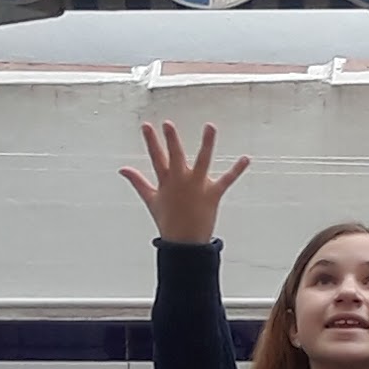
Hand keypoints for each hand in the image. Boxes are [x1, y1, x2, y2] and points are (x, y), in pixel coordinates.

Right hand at [120, 121, 250, 242]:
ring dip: (207, 144)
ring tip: (210, 126)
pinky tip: (246, 159)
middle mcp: (181, 181)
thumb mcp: (151, 199)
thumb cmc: (168, 221)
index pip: (156, 157)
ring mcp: (197, 187)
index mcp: (166, 182)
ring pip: (202, 161)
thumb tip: (122, 169)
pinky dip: (236, 170)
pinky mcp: (212, 194)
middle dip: (171, 140)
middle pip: (175, 157)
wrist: (184, 244)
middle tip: (168, 124)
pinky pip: (226, 180)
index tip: (147, 125)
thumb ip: (137, 181)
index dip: (151, 141)